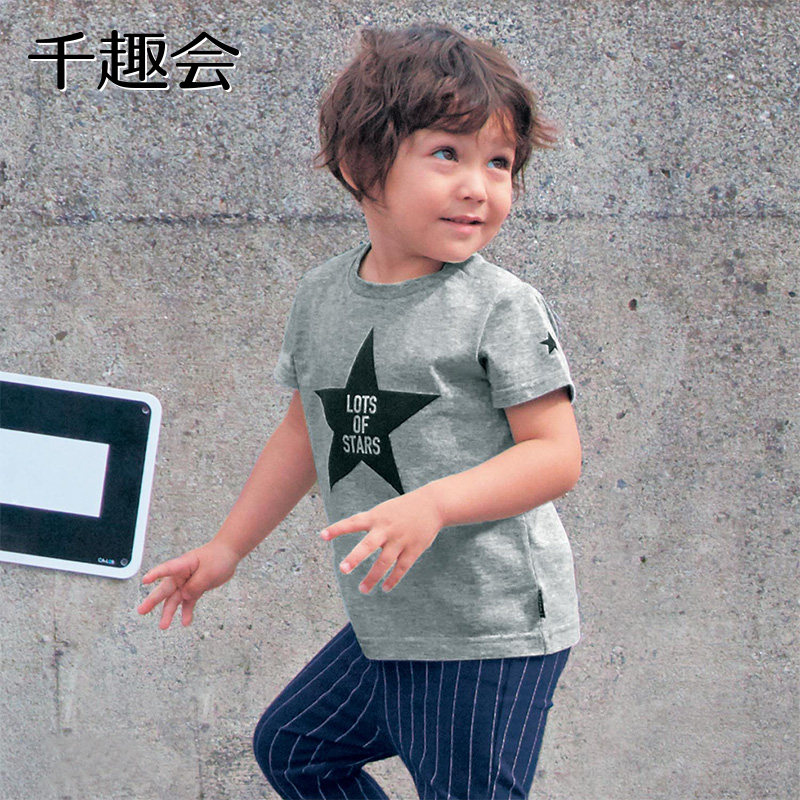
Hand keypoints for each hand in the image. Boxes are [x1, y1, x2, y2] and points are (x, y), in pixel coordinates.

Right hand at [136, 540, 239, 628]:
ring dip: (169, 612)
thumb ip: (195, 585)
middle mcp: (182, 574)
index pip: (167, 569)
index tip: (145, 580)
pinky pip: (188, 602)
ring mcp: (187, 582)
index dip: (156, 574)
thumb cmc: (218, 556)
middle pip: (165, 589)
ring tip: (163, 626)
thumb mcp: (208, 572)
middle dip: (153, 600)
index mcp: (183, 564)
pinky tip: (186, 622)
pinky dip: (187, 612)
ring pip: (175, 599)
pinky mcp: (195, 588)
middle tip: (141, 610)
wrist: (228, 554)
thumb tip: (185, 596)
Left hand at [320, 487, 442, 593]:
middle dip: (355, 558)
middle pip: (368, 545)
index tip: (322, 536)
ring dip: (372, 578)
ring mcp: (400, 540)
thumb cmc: (402, 509)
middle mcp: (386, 529)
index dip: (337, 529)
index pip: (353, 522)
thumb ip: (368, 522)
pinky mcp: (413, 549)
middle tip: (343, 569)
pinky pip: (401, 568)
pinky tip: (385, 588)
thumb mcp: (383, 510)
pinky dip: (392, 580)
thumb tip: (350, 531)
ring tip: (363, 589)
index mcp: (376, 517)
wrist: (433, 505)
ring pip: (384, 563)